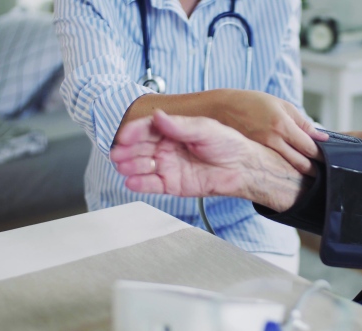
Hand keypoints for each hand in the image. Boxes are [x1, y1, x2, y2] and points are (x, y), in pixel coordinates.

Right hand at [111, 111, 308, 210]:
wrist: (243, 168)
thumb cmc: (229, 144)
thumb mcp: (205, 128)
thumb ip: (180, 125)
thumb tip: (159, 116)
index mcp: (172, 130)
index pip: (146, 128)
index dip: (133, 131)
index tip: (124, 136)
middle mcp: (167, 147)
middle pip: (139, 147)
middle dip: (127, 150)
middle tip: (118, 154)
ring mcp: (168, 166)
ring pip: (142, 166)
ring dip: (131, 166)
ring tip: (124, 167)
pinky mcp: (172, 184)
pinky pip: (151, 184)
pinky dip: (140, 183)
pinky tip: (132, 182)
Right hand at [212, 90, 327, 174]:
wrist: (221, 109)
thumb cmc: (252, 103)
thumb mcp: (281, 104)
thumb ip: (302, 122)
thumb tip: (320, 136)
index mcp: (282, 125)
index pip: (309, 147)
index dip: (321, 155)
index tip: (328, 158)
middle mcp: (272, 140)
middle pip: (300, 162)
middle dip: (313, 169)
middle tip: (321, 171)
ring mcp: (261, 151)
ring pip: (287, 167)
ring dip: (299, 171)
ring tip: (308, 173)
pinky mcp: (253, 156)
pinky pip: (273, 165)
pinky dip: (283, 168)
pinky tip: (287, 169)